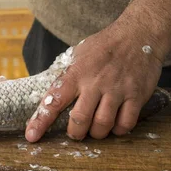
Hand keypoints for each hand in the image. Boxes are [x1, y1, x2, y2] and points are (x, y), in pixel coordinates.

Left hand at [25, 0, 170, 141]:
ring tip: (95, 129)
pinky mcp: (136, 95)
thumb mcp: (79, 55)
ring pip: (102, 125)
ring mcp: (117, 89)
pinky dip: (118, 130)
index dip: (40, 121)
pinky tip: (115, 124)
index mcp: (77, 73)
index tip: (31, 136)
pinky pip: (125, 123)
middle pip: (79, 120)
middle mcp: (95, 82)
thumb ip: (66, 77)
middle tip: (76, 133)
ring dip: (96, 133)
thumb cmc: (104, 46)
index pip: (53, 101)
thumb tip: (49, 97)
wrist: (139, 33)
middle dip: (75, 133)